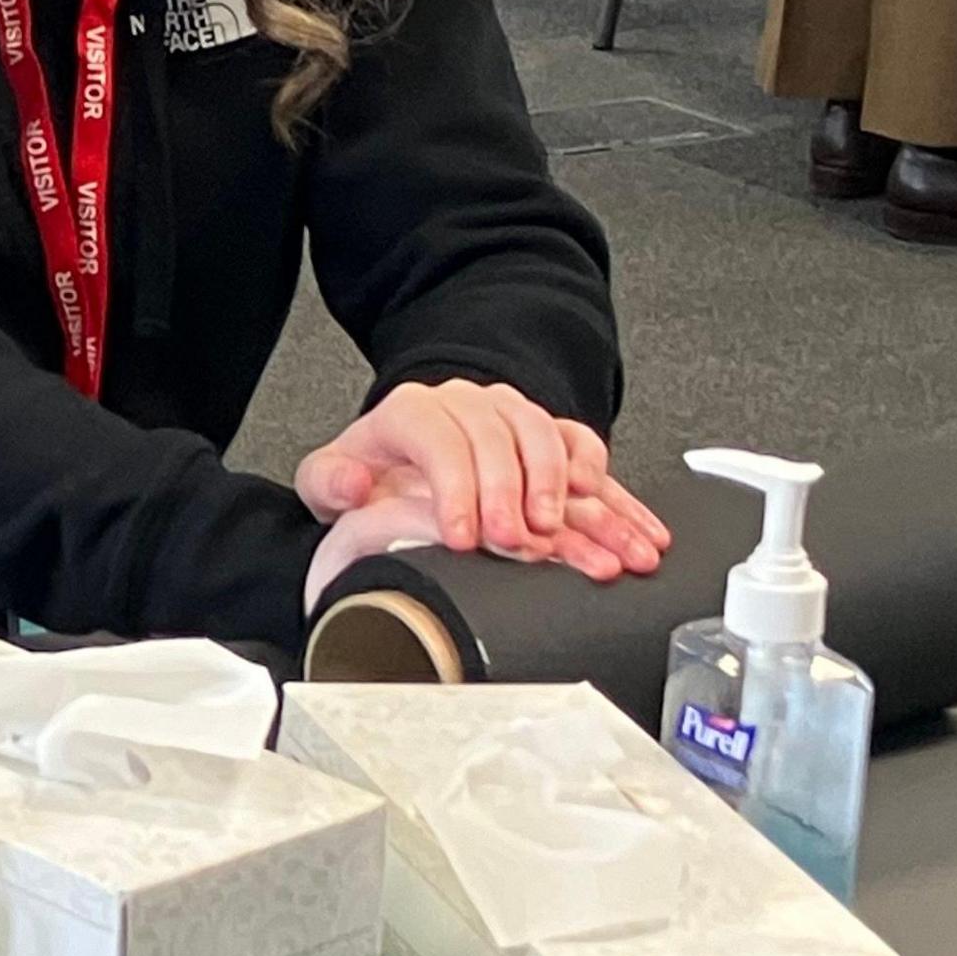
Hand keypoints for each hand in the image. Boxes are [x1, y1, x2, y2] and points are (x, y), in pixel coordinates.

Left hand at [296, 379, 669, 572]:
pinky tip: (628, 525)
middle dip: (516, 496)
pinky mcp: (550, 439)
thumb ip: (329, 481)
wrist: (405, 456)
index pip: (440, 439)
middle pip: (502, 439)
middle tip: (521, 544)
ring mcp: (513, 419)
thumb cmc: (374, 472)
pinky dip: (612, 491)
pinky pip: (588, 452)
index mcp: (413, 413)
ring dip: (577, 499)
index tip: (466, 537)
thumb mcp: (332, 476)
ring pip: (553, 443)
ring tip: (595, 547)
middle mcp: (469, 407)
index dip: (457, 489)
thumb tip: (353, 484)